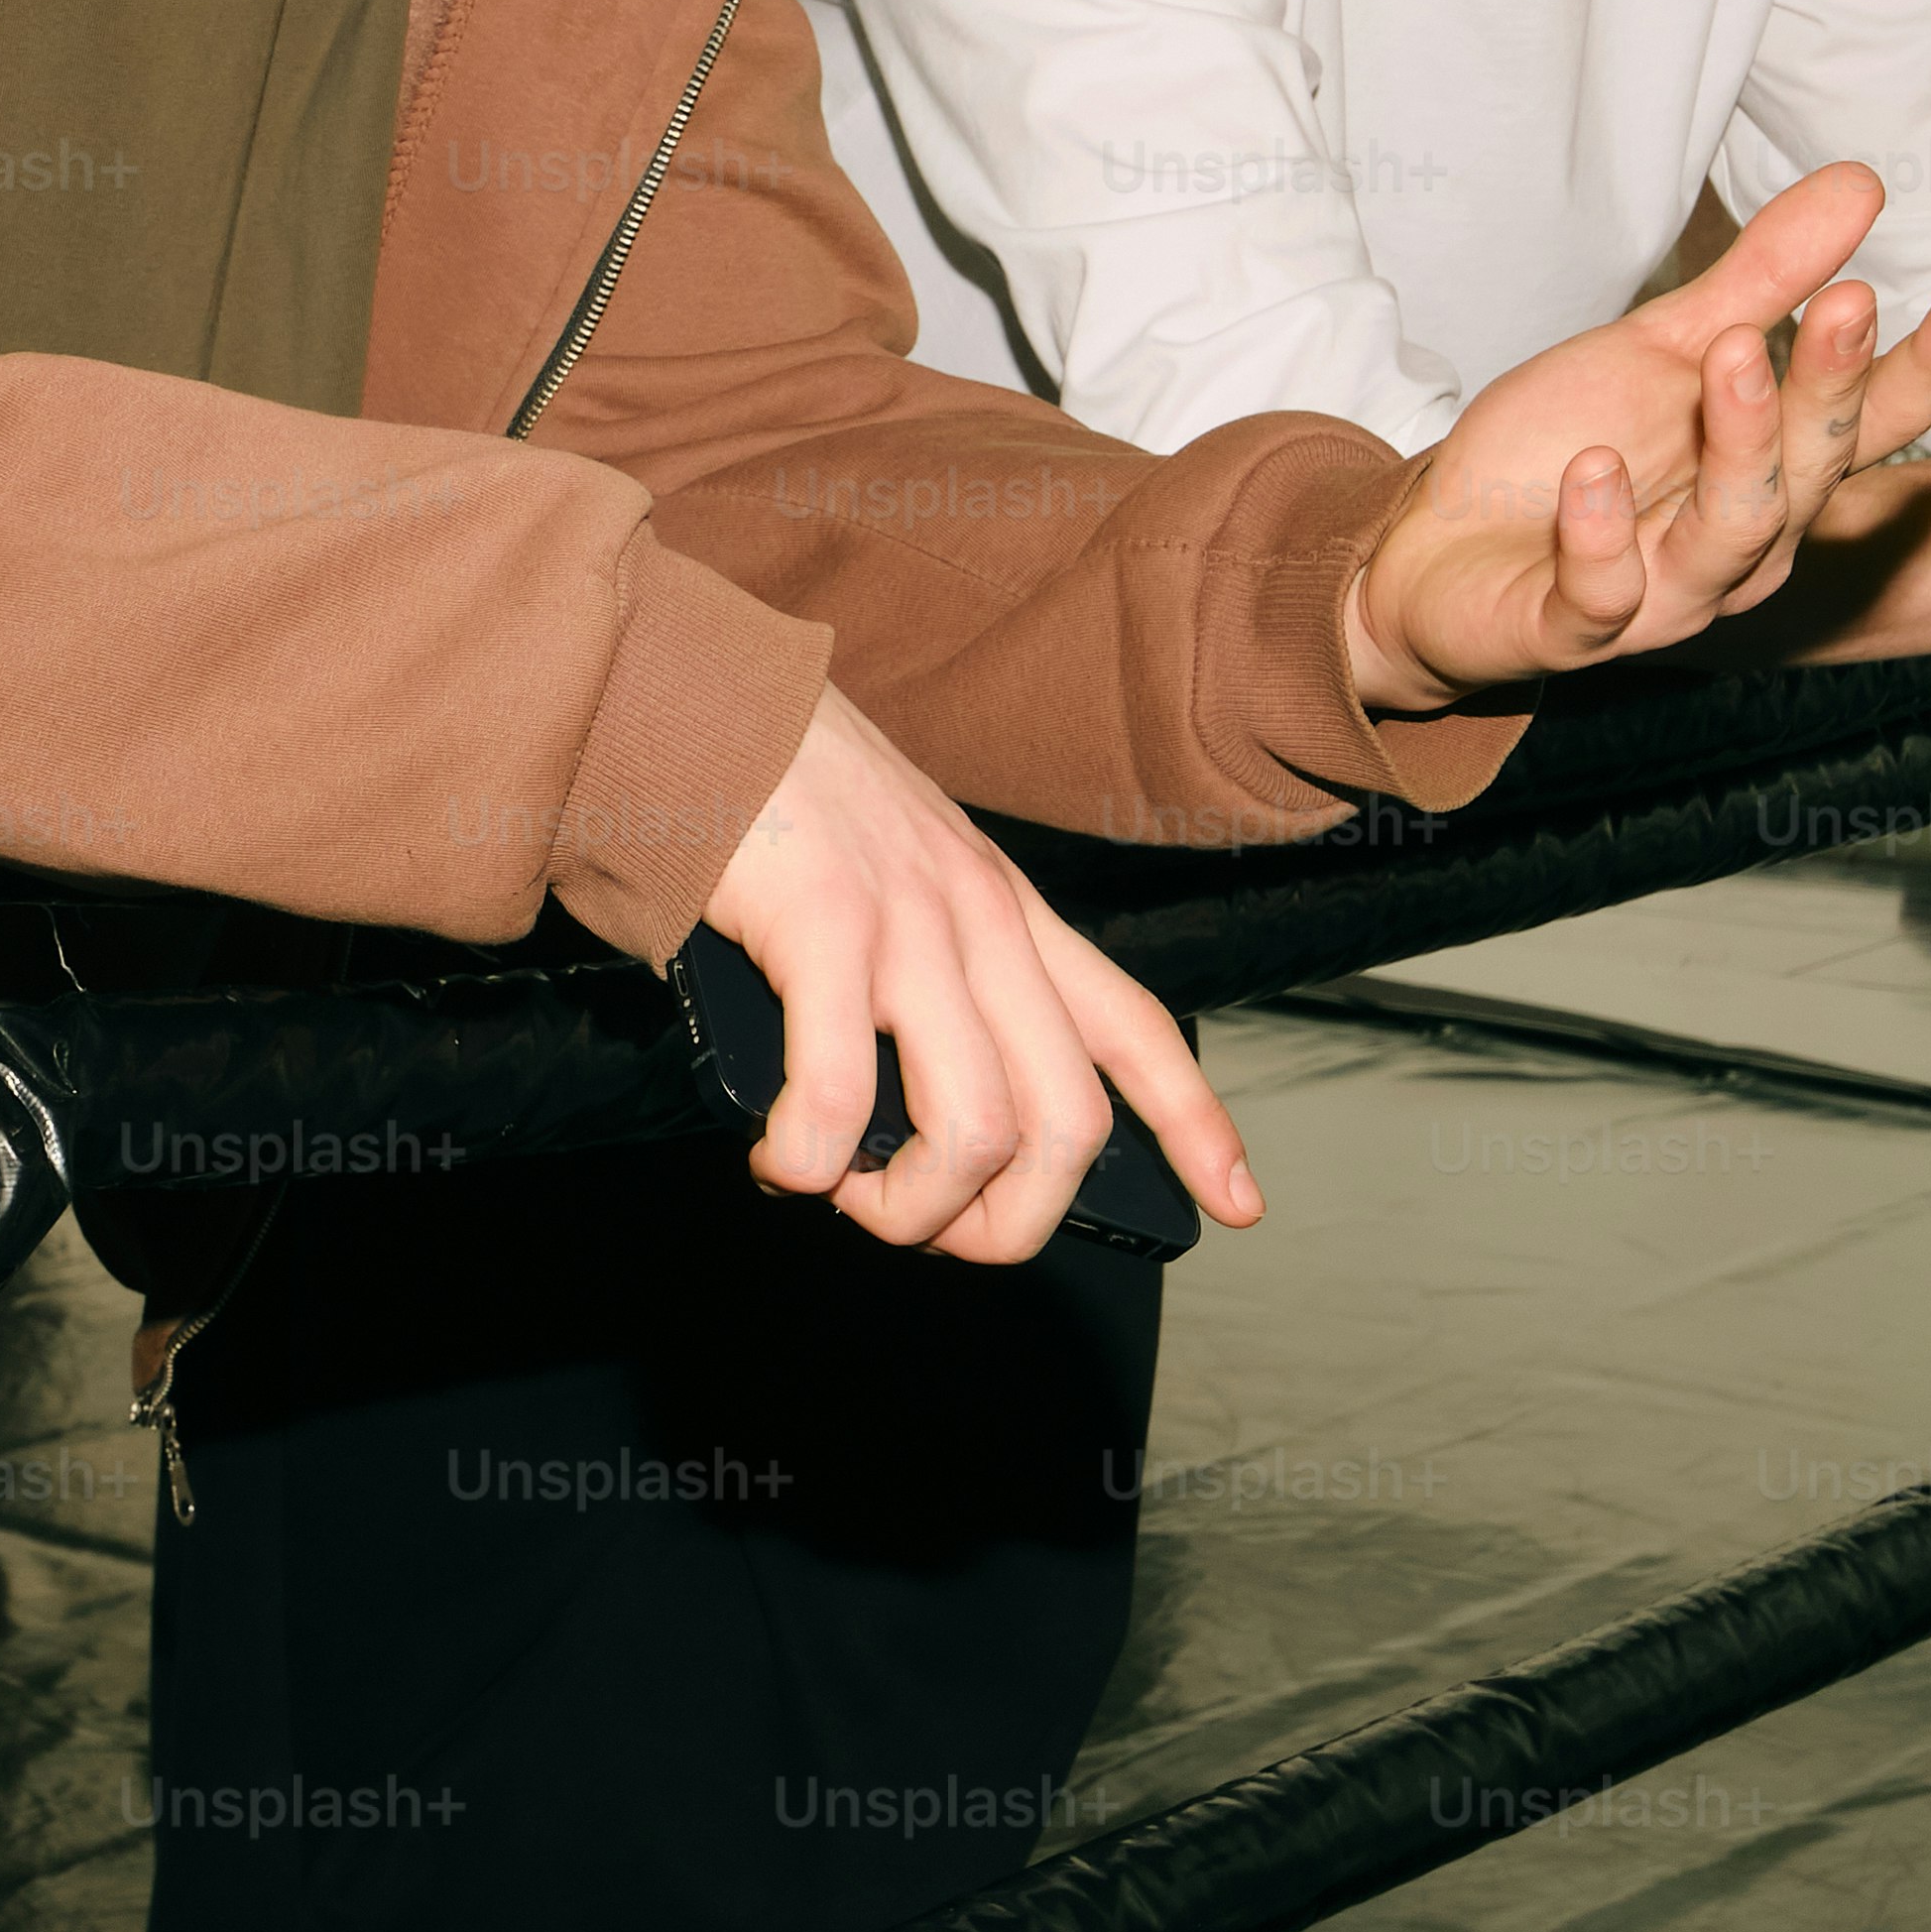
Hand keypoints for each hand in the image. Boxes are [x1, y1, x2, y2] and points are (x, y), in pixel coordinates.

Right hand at [702, 682, 1267, 1265]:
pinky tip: (777, 1157)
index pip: (1133, 1027)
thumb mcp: (890, 872)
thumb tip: (897, 1112)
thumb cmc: (769, 797)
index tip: (1237, 1204)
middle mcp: (981, 917)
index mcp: (1005, 908)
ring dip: (909, 1208)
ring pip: (979, 1130)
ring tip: (843, 1193)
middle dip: (1012, 1221)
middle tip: (935, 1236)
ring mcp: (910, 921)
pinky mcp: (825, 923)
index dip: (1194, 1125)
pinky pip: (841, 1095)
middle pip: (1069, 1121)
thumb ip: (921, 968)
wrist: (693, 695)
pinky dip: (808, 1159)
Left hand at [1344, 165, 1930, 709]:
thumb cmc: (1567, 449)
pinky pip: (1602, 596)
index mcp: (1775, 474)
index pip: (1874, 422)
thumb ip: (1761, 281)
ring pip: (1733, 534)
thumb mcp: (1663, 348)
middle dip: (1833, 387)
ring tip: (1728, 355)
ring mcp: (1662, 594)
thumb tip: (1862, 181)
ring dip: (1740, 446)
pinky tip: (1594, 471)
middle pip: (1811, 468)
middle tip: (1851, 299)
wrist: (1436, 551)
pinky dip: (1601, 537)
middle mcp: (1741, 544)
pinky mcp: (1571, 629)